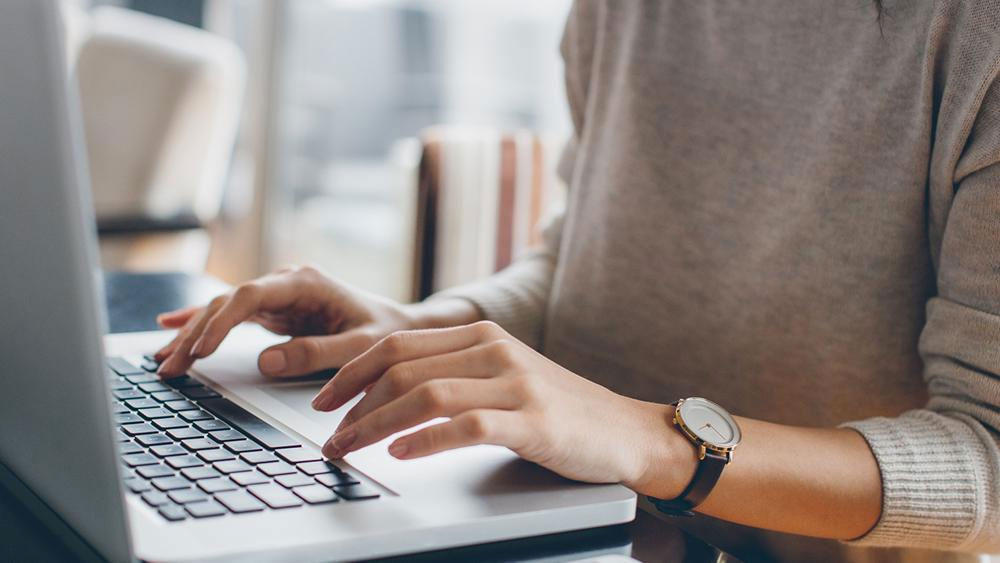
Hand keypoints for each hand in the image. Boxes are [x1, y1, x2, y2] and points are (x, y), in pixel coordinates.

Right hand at [154, 266, 418, 377]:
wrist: (401, 326)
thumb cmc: (386, 334)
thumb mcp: (359, 347)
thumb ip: (316, 353)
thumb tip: (265, 362)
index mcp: (306, 283)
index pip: (250, 296)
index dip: (221, 321)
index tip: (200, 349)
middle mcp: (286, 283)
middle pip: (228, 303)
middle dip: (195, 334)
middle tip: (170, 367)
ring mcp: (278, 296)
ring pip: (222, 309)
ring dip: (191, 334)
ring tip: (163, 361)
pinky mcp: (275, 311)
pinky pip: (230, 316)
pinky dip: (201, 323)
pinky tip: (169, 326)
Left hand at [311, 321, 696, 494]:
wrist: (624, 431)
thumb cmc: (558, 410)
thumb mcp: (503, 377)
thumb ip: (455, 373)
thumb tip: (387, 394)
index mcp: (482, 335)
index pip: (398, 343)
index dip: (352, 372)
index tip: (323, 401)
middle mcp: (494, 350)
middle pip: (402, 367)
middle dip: (352, 403)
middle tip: (328, 436)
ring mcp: (515, 384)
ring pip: (425, 394)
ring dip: (375, 425)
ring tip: (349, 448)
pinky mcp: (532, 421)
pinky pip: (466, 426)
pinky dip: (425, 440)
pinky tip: (400, 454)